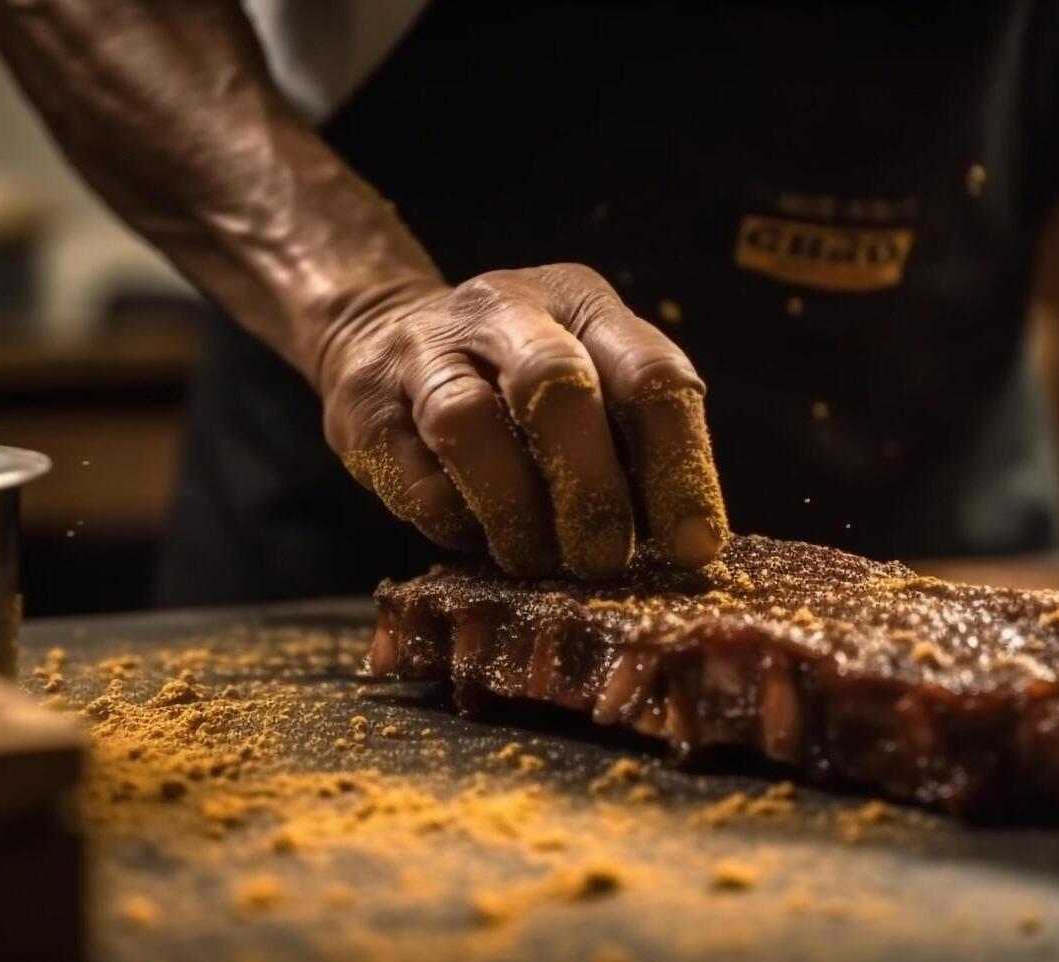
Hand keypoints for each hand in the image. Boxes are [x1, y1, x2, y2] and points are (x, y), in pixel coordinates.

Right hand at [320, 263, 728, 579]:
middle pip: (555, 384)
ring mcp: (425, 349)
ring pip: (467, 422)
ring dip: (514, 512)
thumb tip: (684, 547)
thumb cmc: (514, 383)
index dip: (679, 467)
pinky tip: (478, 537)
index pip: (649, 374)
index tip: (693, 547)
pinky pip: (413, 475)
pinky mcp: (365, 403)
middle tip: (604, 560)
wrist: (378, 336)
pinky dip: (456, 522)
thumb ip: (631, 445)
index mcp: (582, 304)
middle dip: (590, 490)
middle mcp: (505, 309)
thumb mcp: (587, 381)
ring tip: (538, 560)